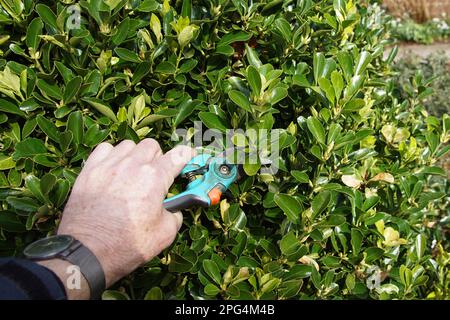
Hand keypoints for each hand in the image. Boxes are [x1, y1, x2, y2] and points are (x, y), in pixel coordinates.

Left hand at [57, 139, 194, 289]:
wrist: (87, 253)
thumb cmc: (125, 245)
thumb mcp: (164, 235)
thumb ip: (175, 215)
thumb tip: (173, 210)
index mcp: (154, 179)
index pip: (178, 154)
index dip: (186, 155)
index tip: (187, 157)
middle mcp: (132, 166)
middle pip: (152, 145)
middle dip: (159, 158)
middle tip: (156, 175)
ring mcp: (109, 165)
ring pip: (129, 145)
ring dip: (135, 155)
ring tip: (133, 172)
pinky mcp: (90, 170)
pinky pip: (105, 149)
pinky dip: (112, 155)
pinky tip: (113, 170)